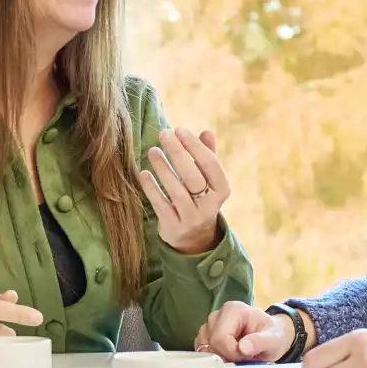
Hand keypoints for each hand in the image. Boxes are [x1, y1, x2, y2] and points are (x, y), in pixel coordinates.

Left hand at [138, 127, 229, 254]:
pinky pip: (161, 205)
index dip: (195, 146)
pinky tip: (144, 173)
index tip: (179, 129)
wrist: (194, 238)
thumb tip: (206, 131)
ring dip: (163, 169)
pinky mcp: (174, 228)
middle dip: (177, 153)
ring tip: (152, 151)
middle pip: (193, 176)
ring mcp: (192, 219)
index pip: (210, 165)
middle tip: (163, 134)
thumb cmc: (200, 198)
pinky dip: (152, 189)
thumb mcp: (209, 180)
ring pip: (176, 191)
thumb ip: (208, 155)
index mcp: (222, 190)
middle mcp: (210, 206)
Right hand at [194, 301, 296, 361]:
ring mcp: (210, 324)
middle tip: (243, 358)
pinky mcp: (206, 335)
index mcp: (234, 310)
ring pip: (203, 346)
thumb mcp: (274, 340)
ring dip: (219, 357)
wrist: (270, 337)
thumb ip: (260, 342)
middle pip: (210, 342)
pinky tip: (228, 357)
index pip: (221, 336)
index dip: (232, 352)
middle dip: (226, 356)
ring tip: (237, 356)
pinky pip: (201, 349)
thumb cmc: (273, 336)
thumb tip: (242, 348)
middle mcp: (218, 314)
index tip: (246, 357)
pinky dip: (213, 357)